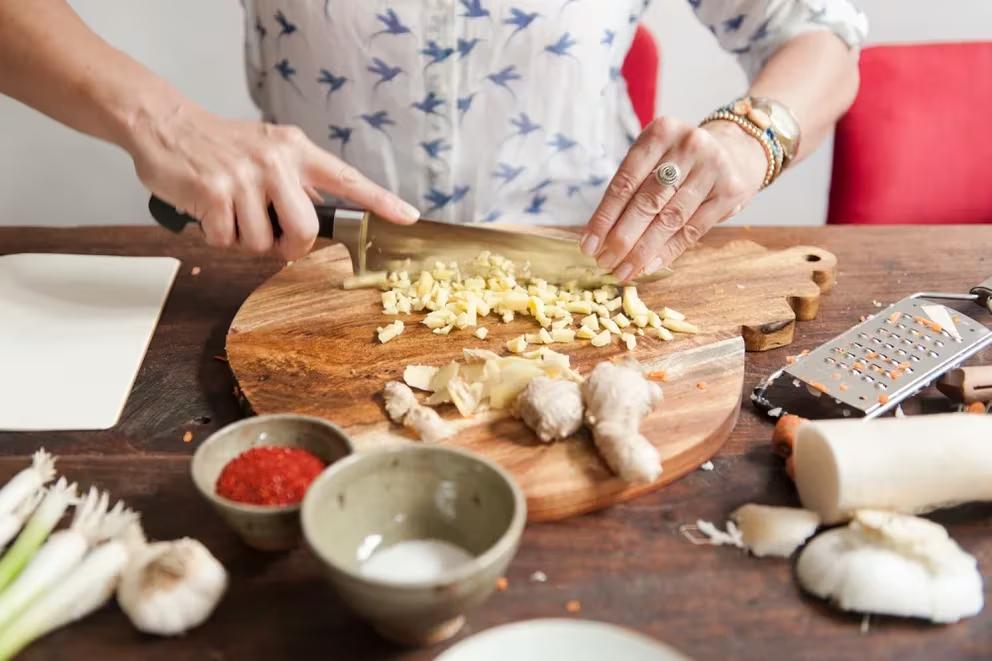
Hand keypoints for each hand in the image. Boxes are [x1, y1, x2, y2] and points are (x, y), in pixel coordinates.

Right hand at [128, 105, 419, 259]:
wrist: (166, 124)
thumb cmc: (221, 146)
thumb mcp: (268, 150)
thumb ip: (297, 181)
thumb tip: (322, 218)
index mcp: (297, 151)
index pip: (348, 179)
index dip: (380, 201)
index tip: (409, 217)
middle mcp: (277, 160)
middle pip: (305, 230)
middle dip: (289, 247)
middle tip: (272, 237)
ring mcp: (245, 176)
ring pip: (262, 242)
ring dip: (244, 239)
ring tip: (230, 211)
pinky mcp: (215, 192)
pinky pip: (227, 240)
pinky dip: (216, 236)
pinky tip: (207, 211)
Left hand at [581, 116, 766, 280]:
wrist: (736, 153)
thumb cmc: (680, 162)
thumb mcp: (655, 158)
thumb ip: (631, 189)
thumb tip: (599, 238)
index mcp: (660, 132)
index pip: (625, 182)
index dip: (604, 217)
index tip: (588, 245)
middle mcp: (688, 145)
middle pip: (647, 201)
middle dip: (621, 238)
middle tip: (604, 263)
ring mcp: (712, 168)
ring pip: (669, 219)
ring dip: (642, 251)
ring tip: (623, 271)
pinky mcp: (729, 192)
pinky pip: (692, 230)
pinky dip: (667, 252)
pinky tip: (648, 266)